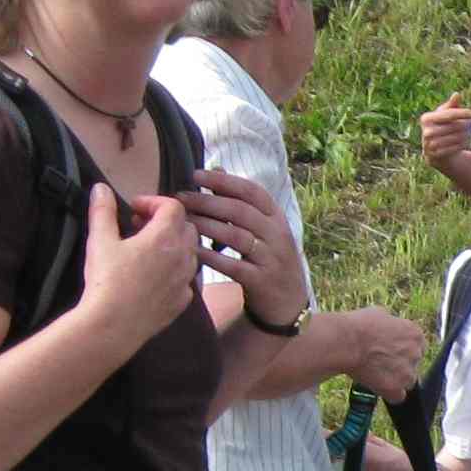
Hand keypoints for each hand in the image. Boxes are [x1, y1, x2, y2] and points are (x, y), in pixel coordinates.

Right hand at [75, 183, 201, 344]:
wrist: (114, 324)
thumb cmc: (106, 280)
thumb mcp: (100, 240)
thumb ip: (102, 211)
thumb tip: (101, 188)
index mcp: (165, 237)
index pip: (172, 206)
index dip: (153, 202)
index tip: (134, 208)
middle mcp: (183, 256)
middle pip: (187, 227)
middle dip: (166, 221)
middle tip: (140, 226)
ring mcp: (186, 280)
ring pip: (190, 253)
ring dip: (173, 245)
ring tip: (146, 250)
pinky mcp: (182, 300)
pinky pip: (186, 279)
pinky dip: (174, 271)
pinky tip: (153, 276)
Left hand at [183, 169, 309, 328]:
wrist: (289, 301)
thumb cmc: (268, 258)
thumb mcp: (263, 228)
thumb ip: (241, 200)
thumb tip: (217, 168)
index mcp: (276, 218)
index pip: (252, 191)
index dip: (224, 180)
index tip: (197, 174)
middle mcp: (277, 235)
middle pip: (241, 211)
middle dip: (208, 201)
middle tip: (181, 198)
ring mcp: (271, 258)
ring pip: (236, 236)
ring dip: (207, 226)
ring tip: (183, 221)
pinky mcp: (261, 281)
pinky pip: (233, 265)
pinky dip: (212, 257)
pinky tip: (193, 250)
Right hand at [334, 309, 429, 400]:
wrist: (346, 342)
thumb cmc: (358, 326)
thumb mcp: (380, 313)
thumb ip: (392, 324)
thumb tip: (389, 325)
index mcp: (416, 334)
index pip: (417, 347)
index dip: (402, 350)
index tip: (390, 352)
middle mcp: (416, 353)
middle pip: (412, 365)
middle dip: (399, 365)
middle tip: (379, 362)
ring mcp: (408, 372)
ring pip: (407, 382)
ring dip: (395, 380)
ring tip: (375, 373)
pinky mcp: (396, 388)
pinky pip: (397, 396)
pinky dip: (388, 394)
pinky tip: (376, 385)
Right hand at [420, 99, 470, 163]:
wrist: (434, 149)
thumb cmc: (441, 127)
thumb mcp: (444, 115)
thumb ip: (451, 105)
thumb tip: (457, 94)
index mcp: (426, 118)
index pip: (449, 114)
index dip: (462, 113)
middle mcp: (427, 131)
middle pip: (455, 126)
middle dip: (466, 125)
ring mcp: (430, 144)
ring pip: (457, 137)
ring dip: (466, 135)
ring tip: (468, 133)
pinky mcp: (437, 155)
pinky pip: (455, 148)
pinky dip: (462, 145)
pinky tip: (465, 142)